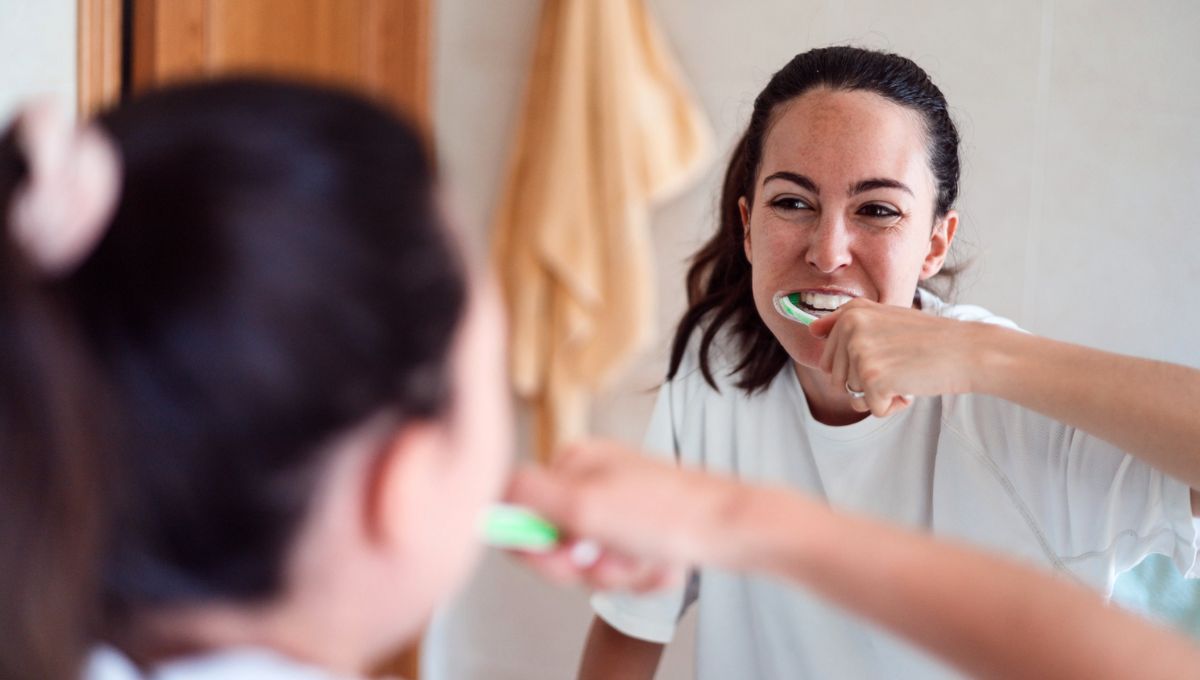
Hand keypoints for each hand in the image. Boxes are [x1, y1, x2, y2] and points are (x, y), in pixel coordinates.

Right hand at [504, 440, 746, 591]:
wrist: (734, 528)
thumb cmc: (666, 514)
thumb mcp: (583, 505)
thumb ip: (526, 496)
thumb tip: (487, 490)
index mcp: (571, 463)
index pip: (520, 513)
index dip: (536, 548)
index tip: (564, 556)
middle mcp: (590, 478)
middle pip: (555, 542)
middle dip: (584, 564)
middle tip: (612, 558)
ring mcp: (617, 502)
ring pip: (589, 559)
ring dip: (616, 572)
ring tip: (645, 560)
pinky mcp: (641, 525)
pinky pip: (621, 562)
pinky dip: (639, 571)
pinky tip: (662, 563)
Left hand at [809, 298, 982, 416]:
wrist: (969, 350)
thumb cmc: (931, 339)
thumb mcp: (885, 319)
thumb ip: (846, 323)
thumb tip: (811, 330)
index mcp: (850, 313)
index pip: (829, 360)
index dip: (859, 366)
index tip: (887, 352)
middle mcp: (849, 327)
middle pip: (838, 380)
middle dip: (867, 383)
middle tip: (900, 364)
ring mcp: (859, 352)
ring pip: (853, 396)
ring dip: (881, 394)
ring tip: (907, 372)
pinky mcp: (871, 378)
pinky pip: (873, 409)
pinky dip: (894, 405)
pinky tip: (913, 385)